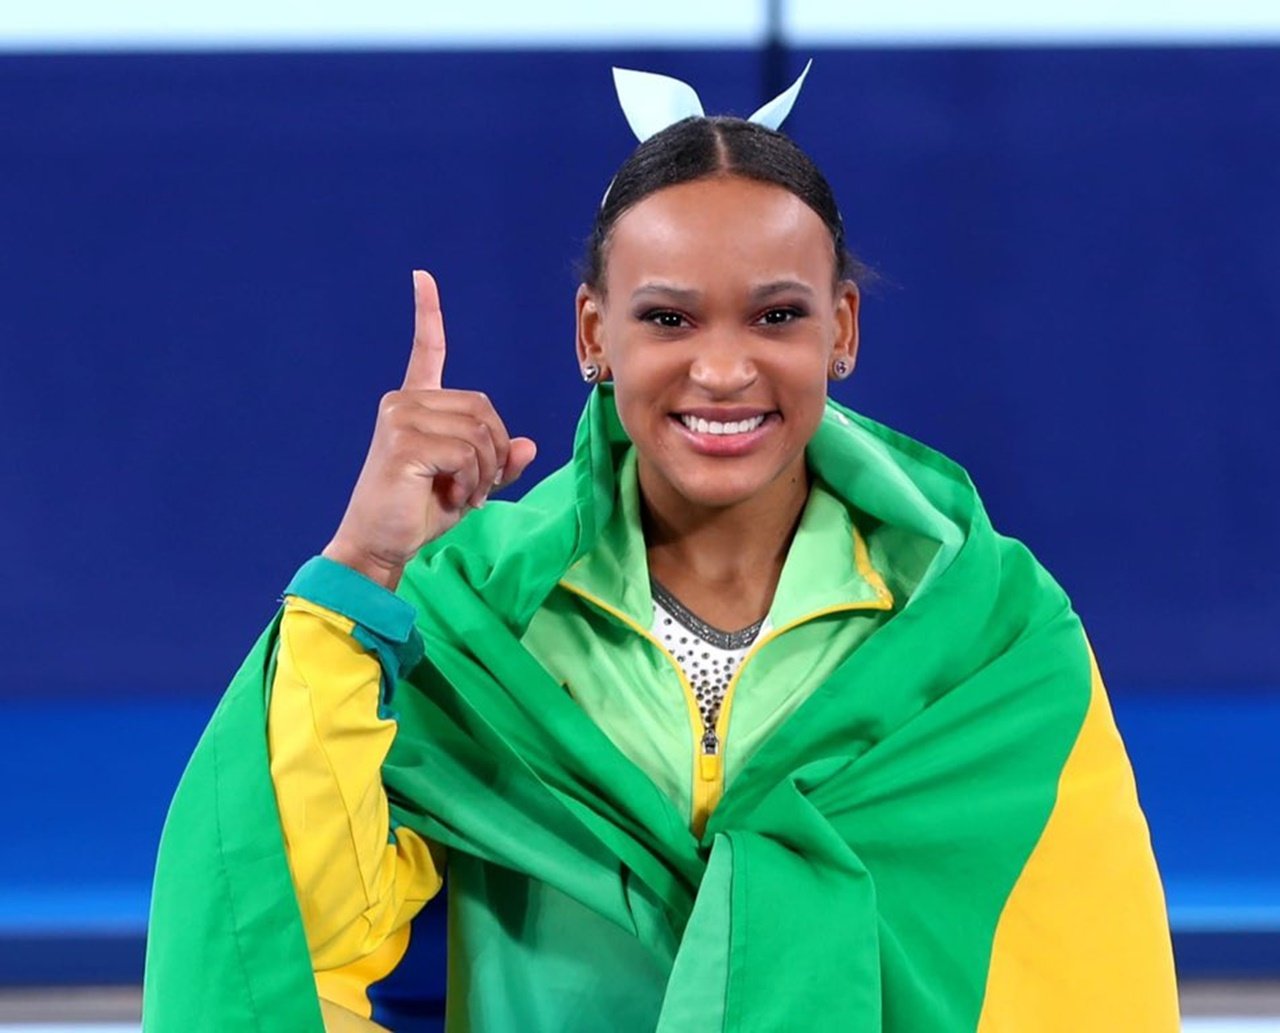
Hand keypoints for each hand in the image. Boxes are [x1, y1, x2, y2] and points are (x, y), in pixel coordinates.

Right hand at [322, 270, 536, 589]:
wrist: (380, 544)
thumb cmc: (419, 513)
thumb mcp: (469, 484)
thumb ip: (497, 461)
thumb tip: (528, 445)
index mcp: (414, 405)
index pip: (425, 351)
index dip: (428, 314)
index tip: (422, 277)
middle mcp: (404, 402)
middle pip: (484, 408)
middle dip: (494, 452)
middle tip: (478, 488)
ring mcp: (401, 418)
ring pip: (480, 432)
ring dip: (485, 472)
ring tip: (464, 495)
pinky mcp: (405, 441)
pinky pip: (467, 453)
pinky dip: (472, 482)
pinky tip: (454, 498)